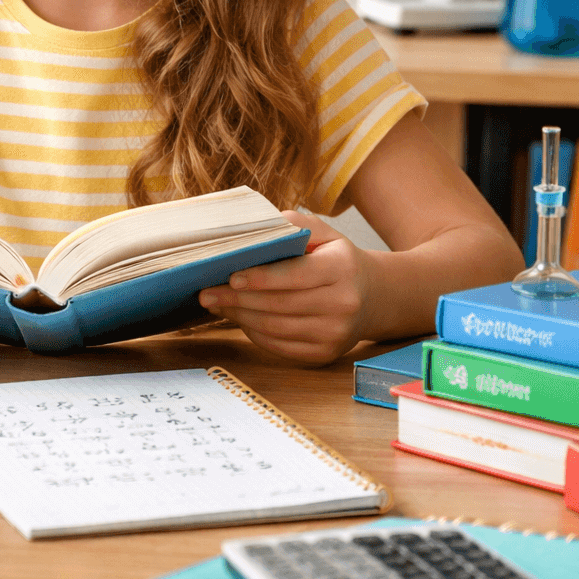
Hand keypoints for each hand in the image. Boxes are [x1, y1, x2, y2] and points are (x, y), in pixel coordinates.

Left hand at [198, 212, 371, 364]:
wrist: (372, 296)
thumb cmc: (337, 258)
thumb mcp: (324, 233)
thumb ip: (293, 225)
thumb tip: (256, 227)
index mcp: (342, 269)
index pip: (295, 275)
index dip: (260, 278)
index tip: (230, 276)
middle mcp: (343, 304)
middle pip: (280, 305)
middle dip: (238, 299)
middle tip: (207, 293)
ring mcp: (335, 334)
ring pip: (276, 328)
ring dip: (240, 317)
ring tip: (217, 304)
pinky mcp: (325, 354)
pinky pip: (280, 346)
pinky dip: (254, 333)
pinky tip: (239, 318)